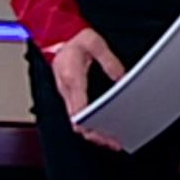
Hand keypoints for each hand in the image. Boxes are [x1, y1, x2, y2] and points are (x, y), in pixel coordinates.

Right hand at [51, 28, 126, 151]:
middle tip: (113, 143)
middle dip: (94, 135)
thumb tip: (121, 78)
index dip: (88, 125)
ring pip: (75, 121)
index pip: (77, 109)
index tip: (101, 133)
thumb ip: (109, 61)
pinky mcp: (70, 94)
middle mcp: (66, 89)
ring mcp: (66, 94)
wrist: (58, 37)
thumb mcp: (95, 43)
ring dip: (91, 132)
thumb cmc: (74, 39)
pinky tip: (100, 128)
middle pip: (76, 121)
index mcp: (72, 78)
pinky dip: (87, 124)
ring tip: (110, 140)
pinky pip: (76, 114)